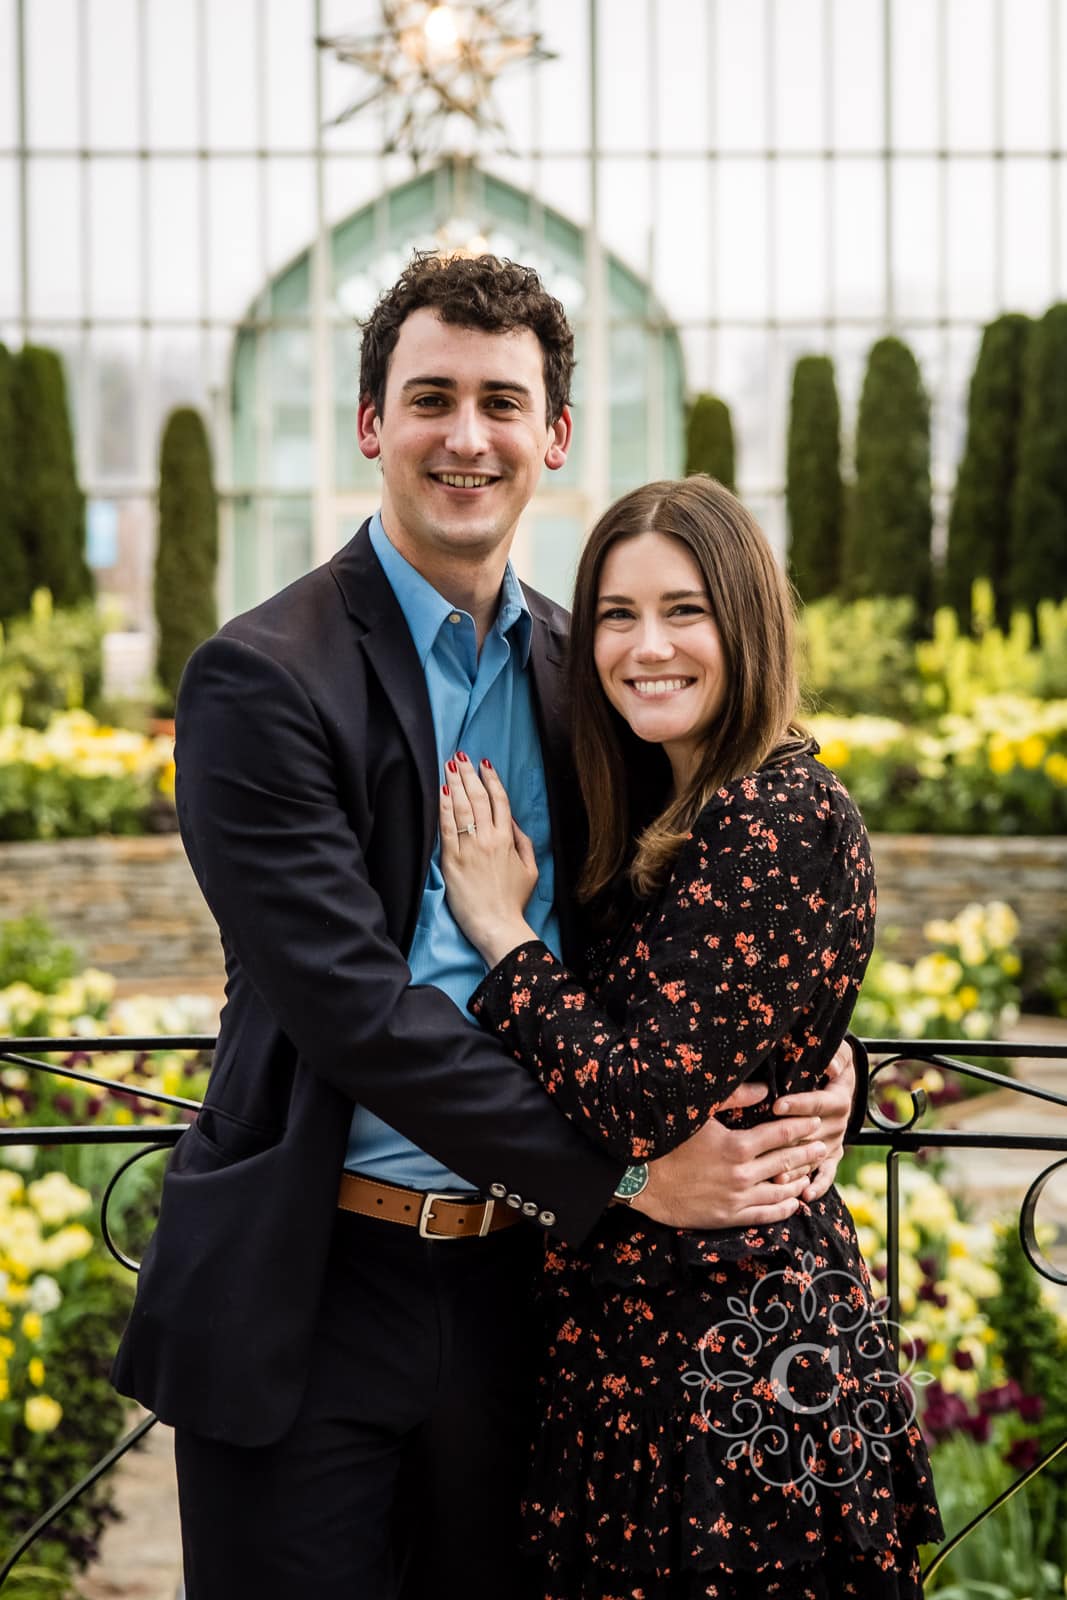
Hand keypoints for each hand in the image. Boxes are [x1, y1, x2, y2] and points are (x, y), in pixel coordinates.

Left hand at [439, 754, 538, 965]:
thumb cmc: (513, 901)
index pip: (499, 800)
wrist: (497, 925)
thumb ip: (523, 843)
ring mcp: (469, 848)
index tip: (484, 763)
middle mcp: (489, 838)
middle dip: (469, 774)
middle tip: (460, 757)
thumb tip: (513, 823)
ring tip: (449, 765)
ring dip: (454, 783)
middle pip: (477, 798)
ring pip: (461, 807)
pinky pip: (446, 828)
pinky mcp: (452, 860)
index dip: (491, 779)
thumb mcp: (530, 870)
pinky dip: (443, 808)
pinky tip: (441, 792)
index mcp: (508, 839)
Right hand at [631, 1080, 827, 1229]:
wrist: (641, 1180)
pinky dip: (783, 1209)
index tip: (815, 1122)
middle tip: (822, 1145)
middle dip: (807, 1153)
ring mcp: (736, 1199)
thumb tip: (764, 1089)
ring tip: (812, 1172)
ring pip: (780, 1191)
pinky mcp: (727, 1217)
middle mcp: (741, 1175)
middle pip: (786, 1162)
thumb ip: (733, 1098)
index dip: (801, 1127)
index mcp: (737, 1146)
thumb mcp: (698, 1112)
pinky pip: (765, 1215)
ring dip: (799, 1181)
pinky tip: (794, 1203)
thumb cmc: (667, 1140)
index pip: (781, 1134)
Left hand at [771, 1042, 856, 1201]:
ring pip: (814, 1157)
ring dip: (797, 1169)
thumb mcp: (838, 1055)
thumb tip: (832, 1063)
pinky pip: (826, 1174)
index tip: (777, 1104)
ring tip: (777, 1178)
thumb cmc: (830, 1065)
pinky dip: (817, 1186)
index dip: (799, 1104)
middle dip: (790, 1141)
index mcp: (839, 1099)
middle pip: (813, 1135)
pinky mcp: (831, 1157)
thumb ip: (836, 1057)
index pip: (819, 1103)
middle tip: (767, 1147)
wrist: (841, 1083)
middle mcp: (838, 1124)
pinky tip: (804, 1196)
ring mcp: (834, 1143)